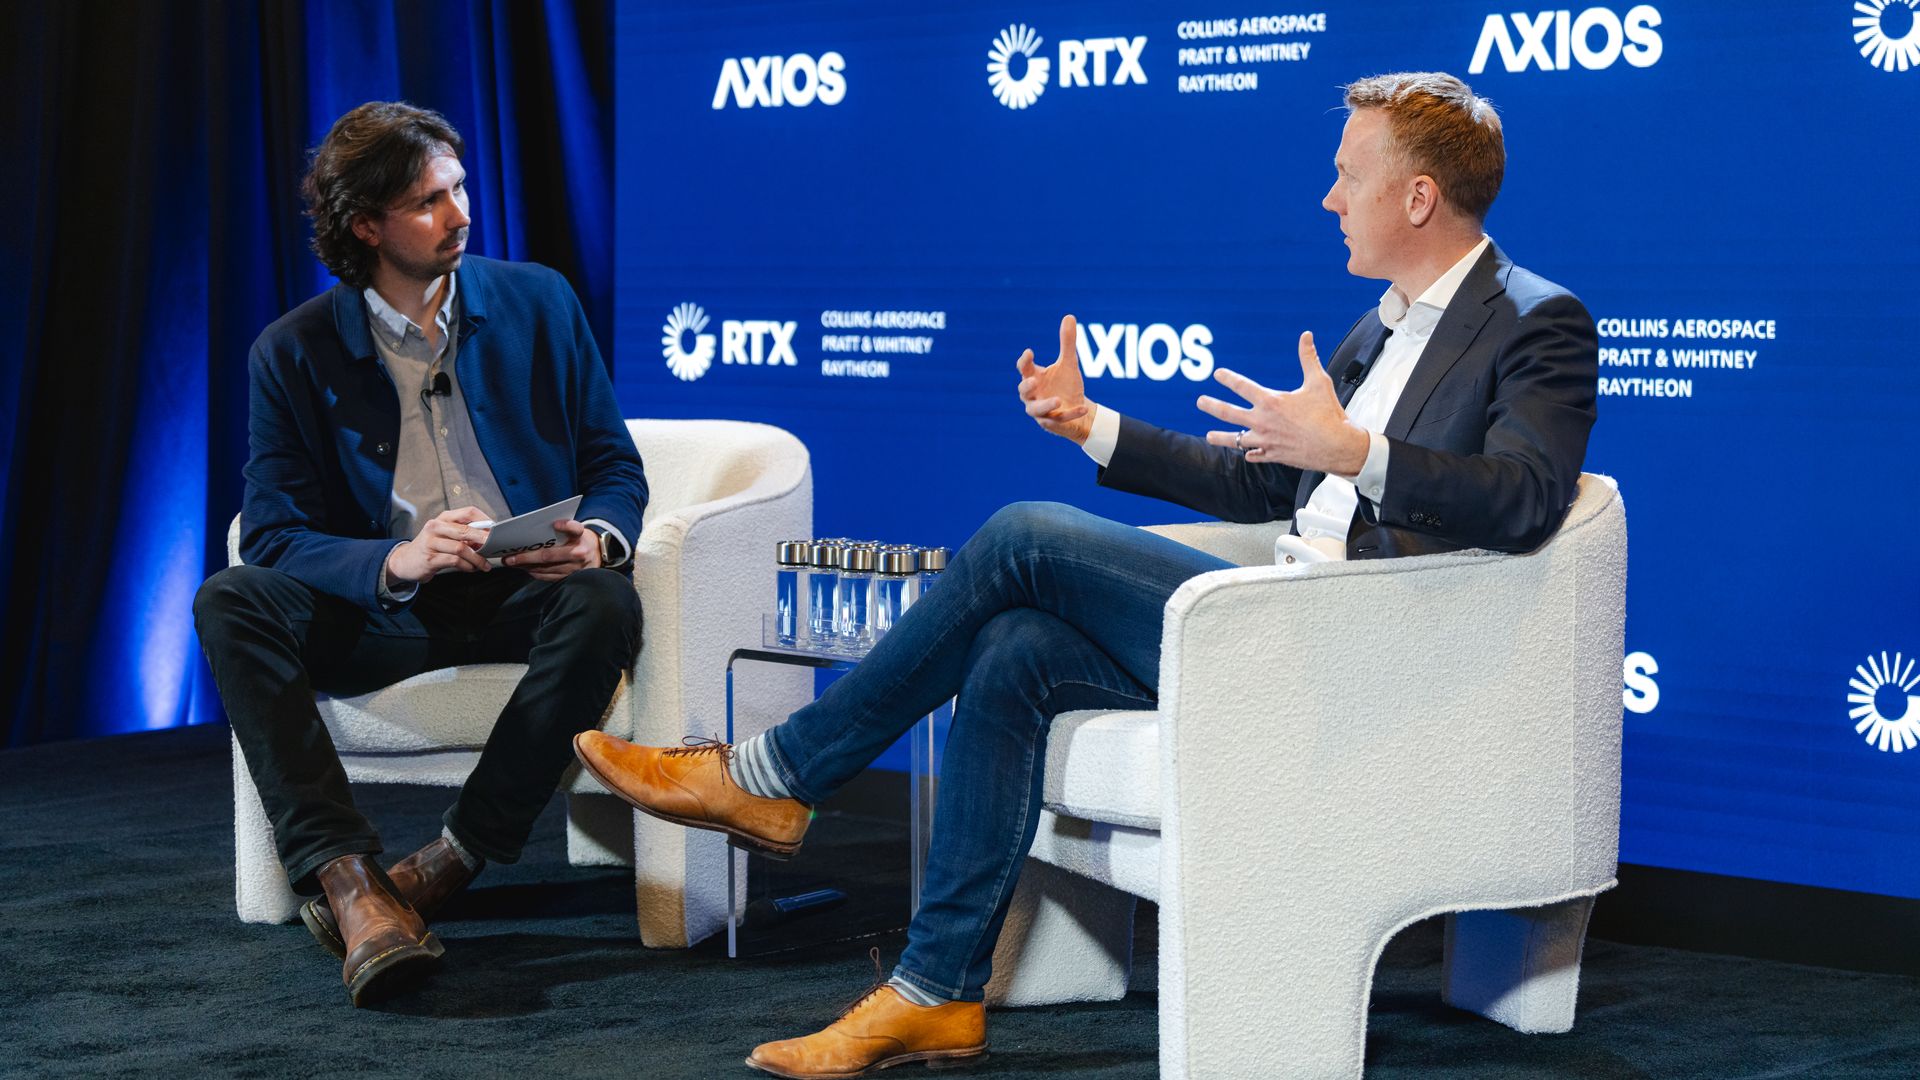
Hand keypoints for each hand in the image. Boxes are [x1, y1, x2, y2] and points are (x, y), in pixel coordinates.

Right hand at [387, 506, 490, 585]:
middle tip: (496, 547)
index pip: (468, 512)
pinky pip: (454, 561)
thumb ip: (464, 535)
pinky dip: (467, 566)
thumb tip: (488, 539)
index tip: (495, 531)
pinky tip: (471, 568)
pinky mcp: (430, 558)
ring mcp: (431, 542)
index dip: (485, 520)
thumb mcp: (445, 535)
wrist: (405, 561)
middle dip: (484, 539)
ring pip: (461, 548)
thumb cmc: (431, 547)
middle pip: (466, 530)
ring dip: (477, 558)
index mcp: (443, 518)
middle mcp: (436, 527)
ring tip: (484, 564)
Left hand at [503, 519, 600, 580]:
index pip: (575, 529)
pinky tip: (524, 568)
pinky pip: (548, 576)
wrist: (596, 554)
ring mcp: (575, 568)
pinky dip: (534, 572)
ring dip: (526, 566)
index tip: (555, 524)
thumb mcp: (575, 529)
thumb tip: (533, 531)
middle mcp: (579, 553)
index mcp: (581, 537)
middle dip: (526, 557)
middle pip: (549, 555)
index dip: (566, 526)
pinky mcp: (570, 578)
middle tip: (510, 557)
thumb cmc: (578, 539)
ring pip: (546, 568)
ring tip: (512, 563)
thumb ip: (561, 528)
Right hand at [1016, 314, 1095, 444]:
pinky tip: (1082, 408)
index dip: (1024, 361)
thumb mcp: (1069, 363)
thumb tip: (1069, 316)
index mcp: (1034, 378)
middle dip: (1027, 387)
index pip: (1024, 369)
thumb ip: (1067, 343)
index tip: (1029, 352)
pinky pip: (1060, 420)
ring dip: (1046, 405)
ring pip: (1037, 410)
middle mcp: (1034, 395)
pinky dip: (1071, 414)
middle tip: (1033, 381)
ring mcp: (1042, 412)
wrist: (1079, 411)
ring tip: (1058, 400)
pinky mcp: (1054, 424)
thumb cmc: (1067, 385)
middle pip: (1023, 392)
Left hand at [1197, 331, 1369, 474]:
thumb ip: (1308, 358)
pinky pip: (1255, 456)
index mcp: (1271, 401)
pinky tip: (1247, 454)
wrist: (1337, 446)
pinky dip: (1250, 454)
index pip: (1242, 386)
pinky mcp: (1273, 455)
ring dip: (1220, 438)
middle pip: (1228, 413)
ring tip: (1208, 436)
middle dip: (1211, 406)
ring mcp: (1266, 441)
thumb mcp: (1318, 382)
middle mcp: (1263, 422)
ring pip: (1235, 440)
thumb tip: (1306, 336)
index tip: (1218, 374)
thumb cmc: (1329, 414)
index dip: (1228, 379)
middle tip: (1199, 401)